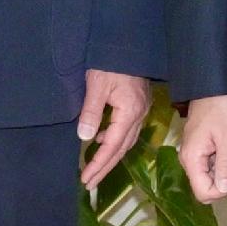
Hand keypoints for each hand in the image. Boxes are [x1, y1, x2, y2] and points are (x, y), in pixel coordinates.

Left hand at [78, 70, 153, 186]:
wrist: (128, 42)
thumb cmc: (111, 62)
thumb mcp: (97, 85)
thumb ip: (91, 112)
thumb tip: (85, 138)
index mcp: (130, 112)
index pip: (113, 146)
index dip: (99, 164)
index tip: (86, 179)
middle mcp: (139, 115)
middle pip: (122, 149)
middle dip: (105, 167)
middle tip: (89, 183)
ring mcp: (141, 110)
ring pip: (126, 141)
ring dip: (110, 156)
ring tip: (94, 168)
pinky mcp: (138, 104)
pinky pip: (127, 130)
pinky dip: (114, 141)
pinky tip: (103, 140)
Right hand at [177, 94, 226, 203]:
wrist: (211, 89)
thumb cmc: (220, 110)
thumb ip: (226, 165)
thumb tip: (225, 189)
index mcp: (191, 159)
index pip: (202, 192)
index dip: (220, 191)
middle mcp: (187, 160)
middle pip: (203, 187)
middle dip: (221, 182)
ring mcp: (190, 156)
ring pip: (206, 178)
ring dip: (221, 171)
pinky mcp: (196, 150)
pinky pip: (207, 167)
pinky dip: (218, 163)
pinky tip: (225, 149)